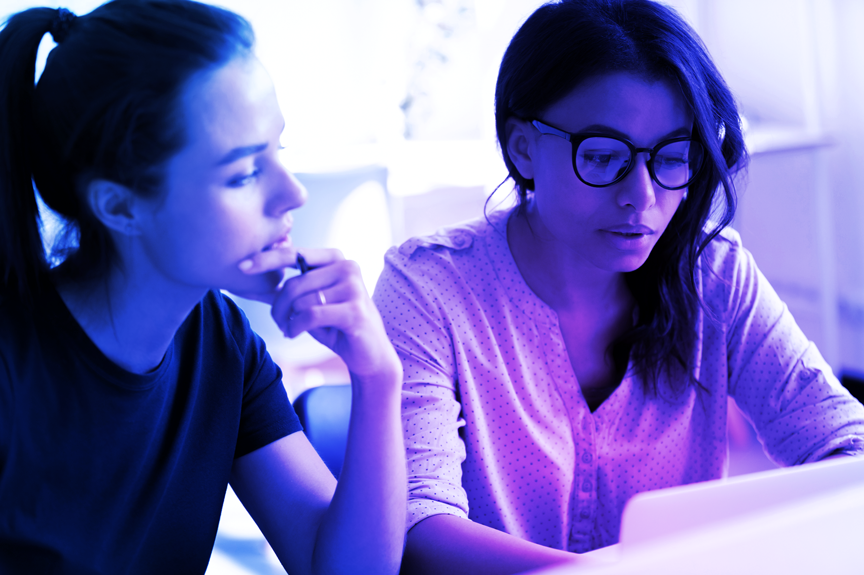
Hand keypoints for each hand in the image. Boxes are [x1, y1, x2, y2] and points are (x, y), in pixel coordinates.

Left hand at [236, 247, 401, 385]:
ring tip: (289, 328)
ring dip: (287, 319)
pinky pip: (311, 315)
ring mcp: (354, 287)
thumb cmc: (335, 325)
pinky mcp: (355, 310)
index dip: (267, 259)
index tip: (242, 267)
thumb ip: (281, 290)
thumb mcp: (306, 303)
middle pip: (295, 283)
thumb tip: (242, 280)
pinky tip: (294, 333)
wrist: (368, 354)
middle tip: (277, 321)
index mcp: (336, 258)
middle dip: (278, 305)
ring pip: (301, 300)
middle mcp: (348, 267)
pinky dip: (296, 327)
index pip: (296, 254)